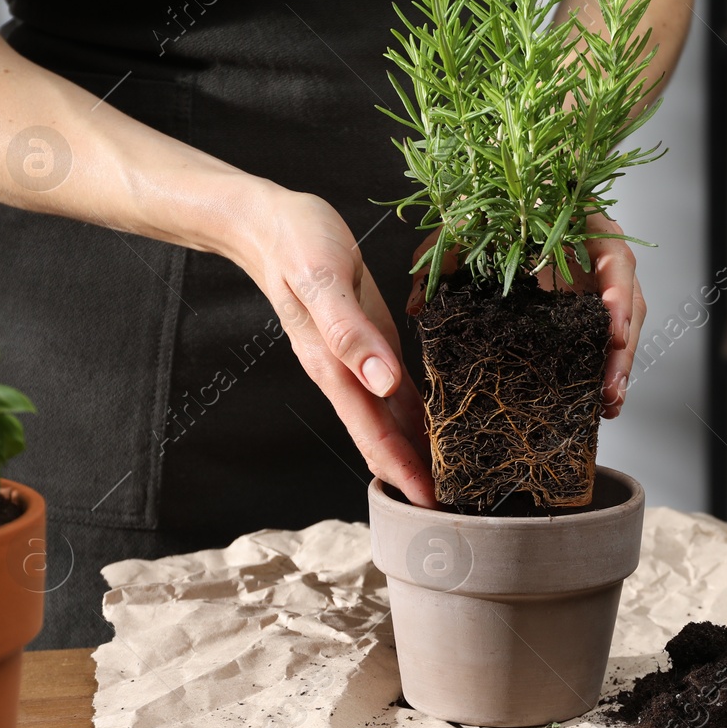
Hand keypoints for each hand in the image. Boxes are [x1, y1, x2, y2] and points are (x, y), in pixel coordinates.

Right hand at [234, 188, 435, 506]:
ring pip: (392, 419)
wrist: (268, 220)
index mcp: (334, 367)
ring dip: (420, 450)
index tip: (432, 507)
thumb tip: (382, 383)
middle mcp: (347, 373)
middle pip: (385, 438)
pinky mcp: (368, 340)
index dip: (402, 473)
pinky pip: (396, 388)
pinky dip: (418, 413)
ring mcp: (357, 360)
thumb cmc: (296, 242)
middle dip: (416, 475)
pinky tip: (442, 424)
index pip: (374, 435)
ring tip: (457, 477)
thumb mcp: (323, 281)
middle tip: (457, 507)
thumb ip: (349, 334)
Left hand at [407, 211, 644, 418]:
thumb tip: (420, 308)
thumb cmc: (485, 204)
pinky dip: (602, 367)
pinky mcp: (585, 307)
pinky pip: (604, 337)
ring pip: (622, 325)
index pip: (616, 257)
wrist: (491, 202)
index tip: (612, 333)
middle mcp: (598, 254)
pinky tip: (596, 398)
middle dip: (623, 350)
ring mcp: (596, 282)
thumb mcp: (460, 227)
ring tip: (607, 404)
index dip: (619, 296)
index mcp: (582, 223)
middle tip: (610, 389)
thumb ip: (441, 261)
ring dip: (617, 366)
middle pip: (630, 301)